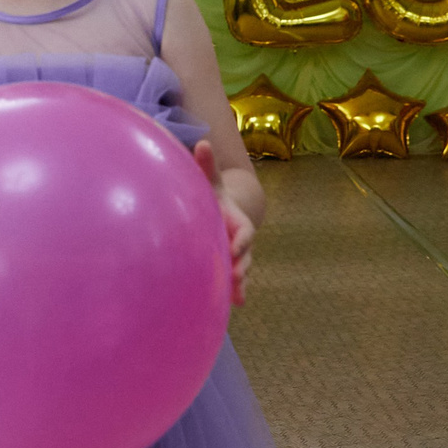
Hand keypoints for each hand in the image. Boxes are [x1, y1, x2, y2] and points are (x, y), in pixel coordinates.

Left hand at [193, 140, 253, 305]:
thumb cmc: (213, 195)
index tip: (235, 249)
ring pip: (241, 272)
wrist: (219, 211)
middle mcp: (240, 241)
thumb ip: (207, 165)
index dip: (242, 241)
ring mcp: (235, 256)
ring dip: (239, 284)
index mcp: (239, 221)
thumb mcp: (210, 181)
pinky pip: (232, 282)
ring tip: (236, 296)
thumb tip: (202, 142)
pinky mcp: (226, 266)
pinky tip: (231, 305)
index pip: (245, 232)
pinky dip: (233, 293)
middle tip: (234, 277)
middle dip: (242, 267)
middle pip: (246, 256)